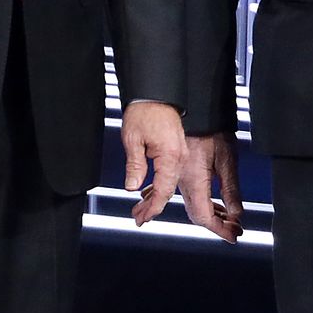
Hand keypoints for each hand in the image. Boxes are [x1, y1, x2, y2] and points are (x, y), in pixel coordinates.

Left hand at [120, 101, 186, 225]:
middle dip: (153, 207)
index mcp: (171, 156)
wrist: (157, 94)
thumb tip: (131, 186)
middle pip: (168, 190)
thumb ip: (134, 165)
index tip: (142, 218)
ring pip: (169, 184)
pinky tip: (148, 192)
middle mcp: (180, 158)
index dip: (152, 207)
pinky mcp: (177, 151)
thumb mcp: (132, 139)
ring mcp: (180, 155)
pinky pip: (170, 174)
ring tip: (140, 209)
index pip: (163, 190)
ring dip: (155, 198)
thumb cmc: (144, 111)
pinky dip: (159, 186)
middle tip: (138, 218)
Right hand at [179, 132, 243, 242]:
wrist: (191, 108)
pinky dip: (202, 202)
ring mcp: (179, 175)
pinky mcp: (180, 169)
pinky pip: (188, 193)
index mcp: (194, 181)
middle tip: (235, 228)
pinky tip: (211, 203)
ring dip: (211, 214)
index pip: (204, 216)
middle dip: (217, 225)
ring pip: (192, 204)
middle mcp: (182, 181)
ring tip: (228, 217)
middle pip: (197, 214)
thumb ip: (231, 188)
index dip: (220, 230)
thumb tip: (236, 212)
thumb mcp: (227, 157)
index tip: (234, 236)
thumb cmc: (209, 127)